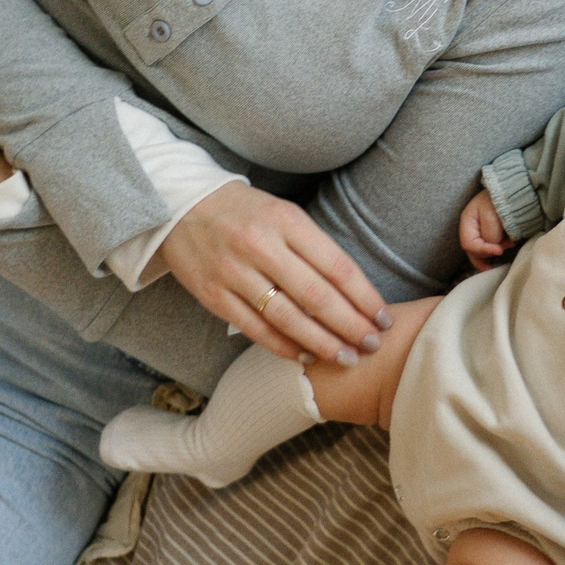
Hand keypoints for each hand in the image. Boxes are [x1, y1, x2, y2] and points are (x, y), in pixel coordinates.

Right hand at [158, 183, 392, 364]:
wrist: (181, 205)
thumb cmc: (245, 212)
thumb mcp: (283, 213)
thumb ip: (314, 248)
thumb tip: (355, 295)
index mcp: (286, 220)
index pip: (337, 266)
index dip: (365, 298)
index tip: (384, 319)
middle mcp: (260, 245)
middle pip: (316, 296)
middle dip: (350, 326)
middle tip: (372, 346)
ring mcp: (233, 272)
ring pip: (287, 317)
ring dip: (321, 343)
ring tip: (346, 358)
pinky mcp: (212, 295)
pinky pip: (254, 329)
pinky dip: (283, 346)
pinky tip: (305, 357)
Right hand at [459, 190, 513, 269]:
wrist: (516, 189)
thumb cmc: (500, 198)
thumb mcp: (492, 213)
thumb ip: (490, 233)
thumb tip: (495, 247)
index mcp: (467, 223)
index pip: (469, 245)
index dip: (483, 250)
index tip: (499, 250)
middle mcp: (472, 230)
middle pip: (474, 252)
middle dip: (488, 255)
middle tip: (502, 253)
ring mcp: (482, 233)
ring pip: (484, 253)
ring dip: (497, 251)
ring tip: (510, 243)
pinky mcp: (493, 234)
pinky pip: (493, 248)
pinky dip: (501, 248)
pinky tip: (510, 243)